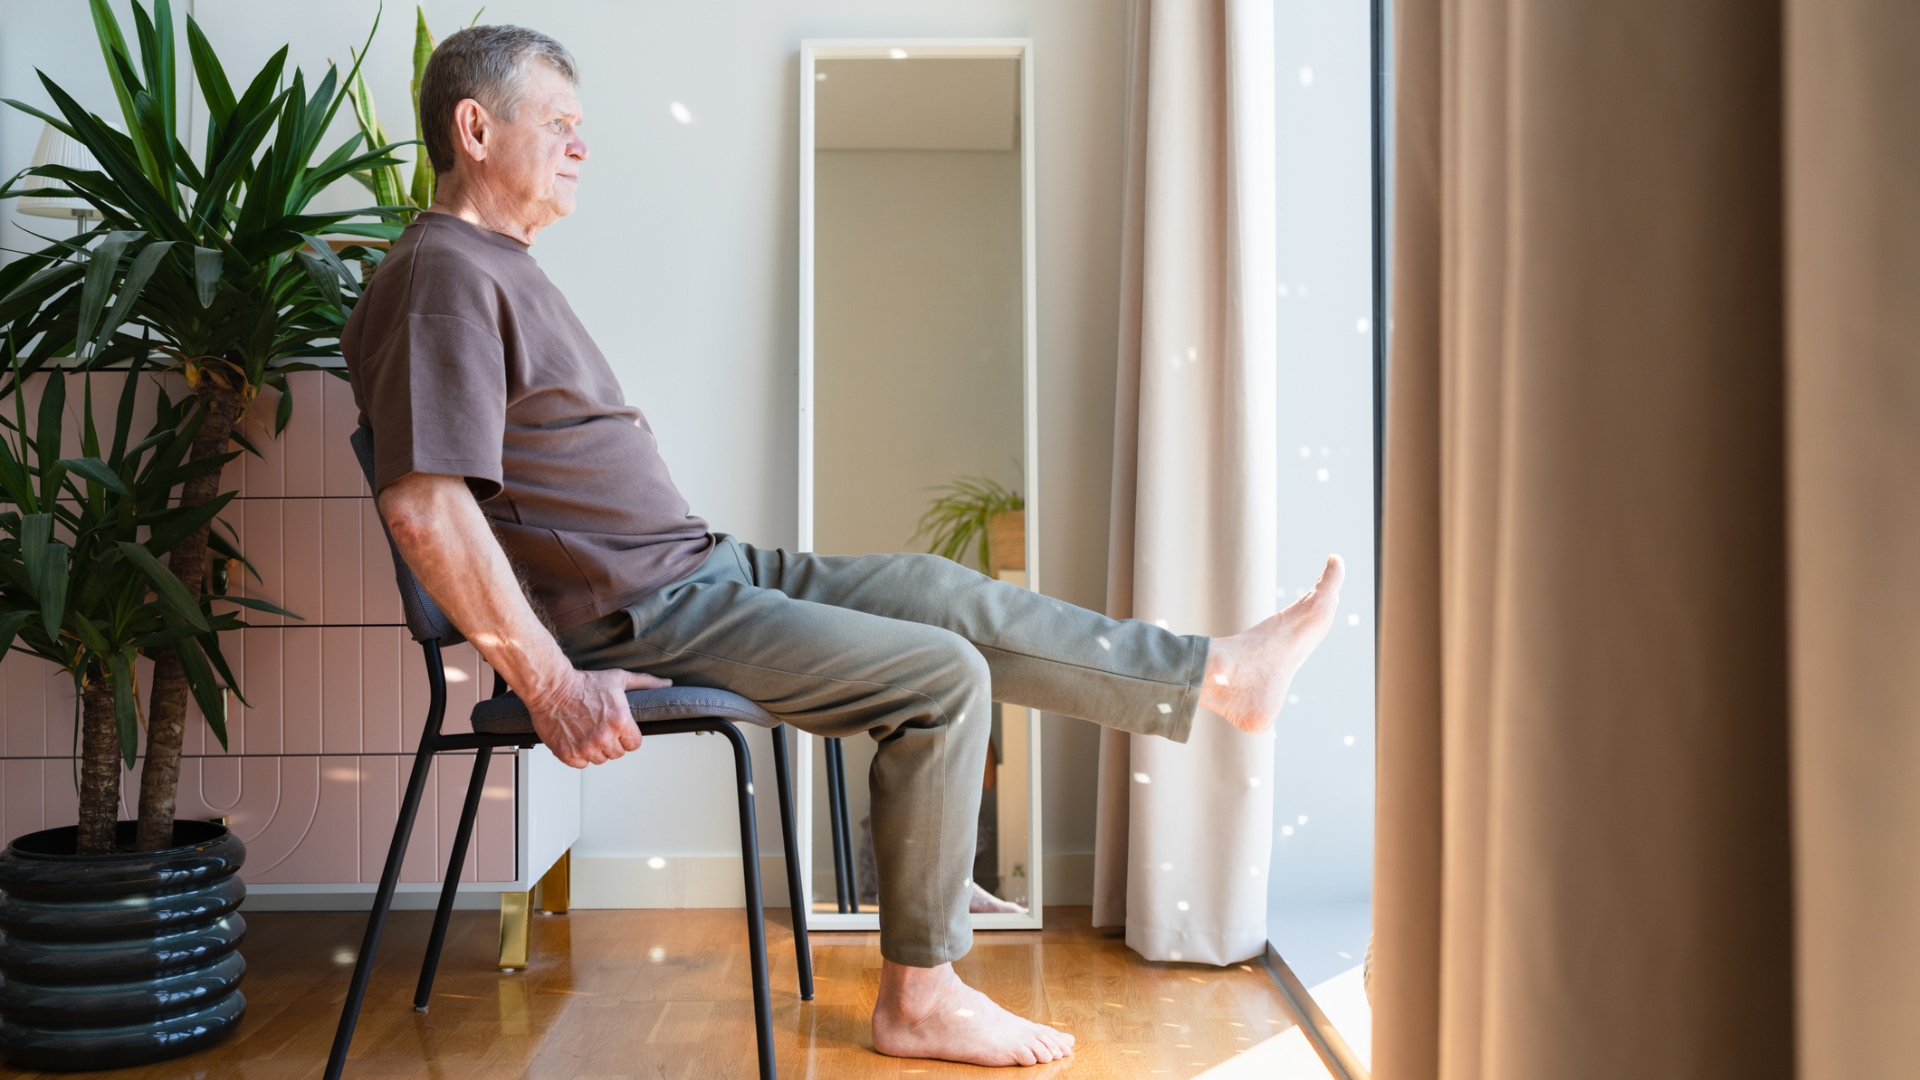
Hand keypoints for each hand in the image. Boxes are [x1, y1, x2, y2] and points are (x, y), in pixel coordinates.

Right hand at [526, 667, 671, 767]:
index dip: (627, 737)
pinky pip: (581, 764)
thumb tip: (667, 684)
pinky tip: (576, 738)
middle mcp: (604, 737)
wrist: (551, 687)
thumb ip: (645, 683)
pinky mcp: (568, 754)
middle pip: (617, 753)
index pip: (635, 744)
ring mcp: (585, 747)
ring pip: (600, 760)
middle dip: (612, 742)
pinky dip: (579, 755)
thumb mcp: (619, 679)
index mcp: (620, 722)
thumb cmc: (584, 683)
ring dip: (596, 749)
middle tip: (600, 727)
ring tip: (587, 731)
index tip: (619, 729)